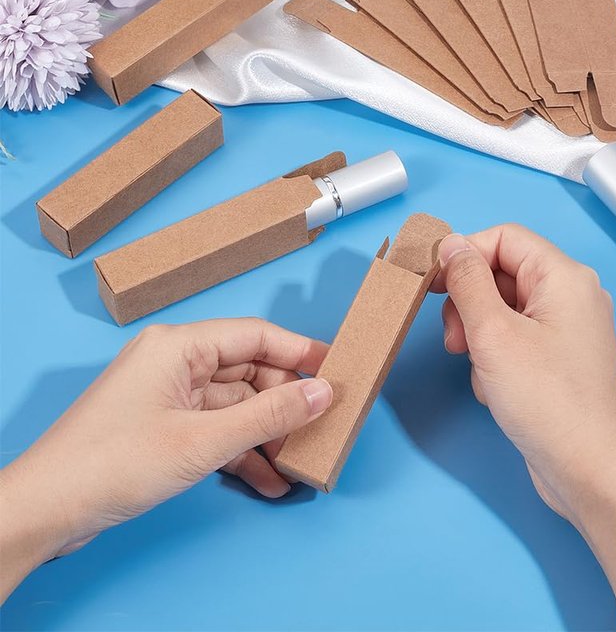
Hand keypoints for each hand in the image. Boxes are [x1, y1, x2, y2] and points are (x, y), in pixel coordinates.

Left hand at [0, 318, 331, 599]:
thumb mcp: (203, 441)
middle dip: (284, 403)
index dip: (301, 352)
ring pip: (236, 404)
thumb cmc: (114, 462)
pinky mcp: (165, 425)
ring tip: (297, 463)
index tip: (337, 371)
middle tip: (321, 427)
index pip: (257, 336)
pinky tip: (268, 479)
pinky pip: (217, 428)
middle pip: (250, 371)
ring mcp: (170, 395)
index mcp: (181, 345)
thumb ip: (269, 415)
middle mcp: (177, 362)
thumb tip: (322, 393)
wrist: (46, 510)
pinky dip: (241, 451)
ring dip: (266, 434)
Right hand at [431, 224, 615, 629]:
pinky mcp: (559, 360)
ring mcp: (567, 330)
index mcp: (564, 277)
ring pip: (503, 309)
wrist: (590, 473)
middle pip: (502, 272)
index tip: (433, 286)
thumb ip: (467, 281)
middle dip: (469, 303)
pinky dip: (496, 358)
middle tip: (454, 338)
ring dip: (479, 335)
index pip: (503, 238)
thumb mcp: (493, 333)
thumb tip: (451, 243)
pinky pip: (514, 339)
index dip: (463, 255)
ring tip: (478, 369)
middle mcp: (571, 296)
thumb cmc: (546, 400)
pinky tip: (498, 389)